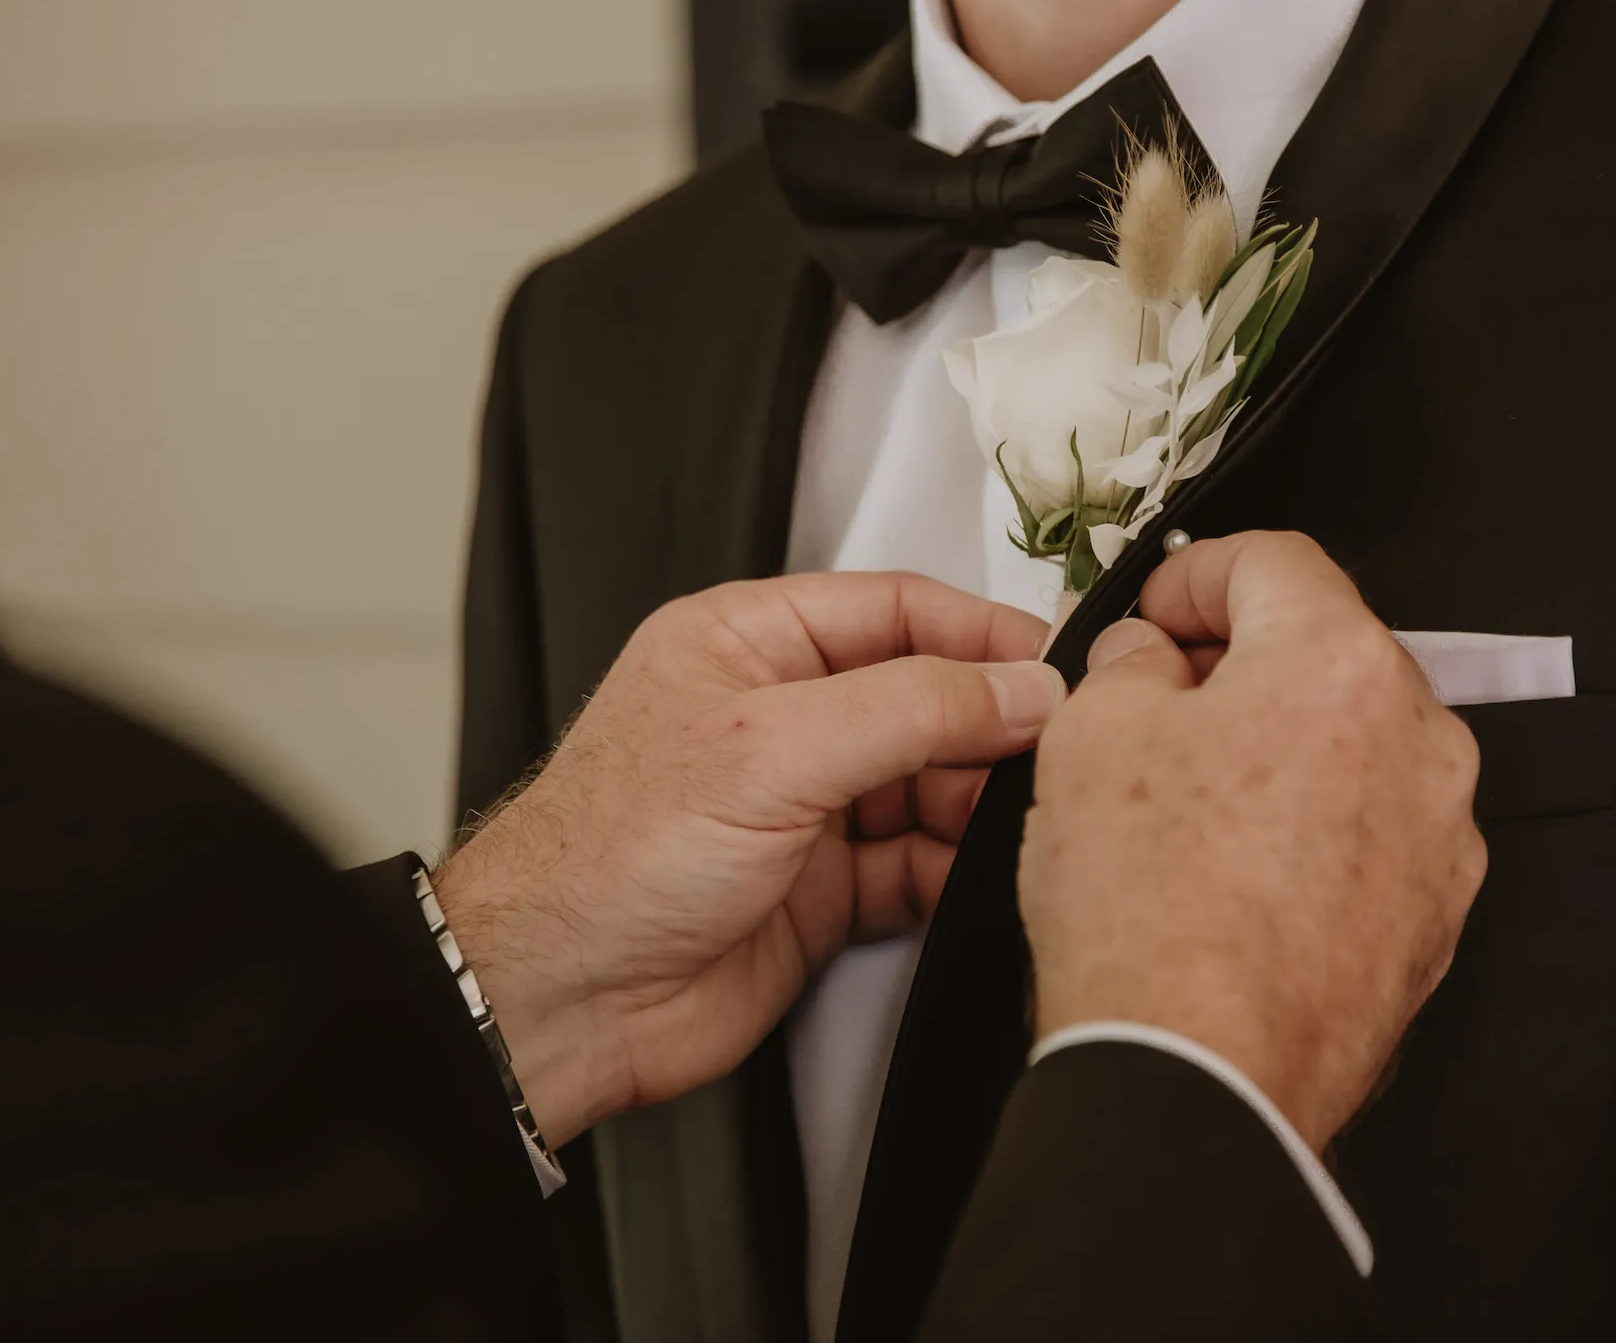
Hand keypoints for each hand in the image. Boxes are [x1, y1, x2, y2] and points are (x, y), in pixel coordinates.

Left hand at [432, 572, 1059, 1147]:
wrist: (560, 1004)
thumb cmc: (610, 860)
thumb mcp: (772, 750)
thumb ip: (912, 709)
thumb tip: (1020, 686)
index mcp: (748, 644)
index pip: (896, 609)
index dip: (981, 633)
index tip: (1055, 666)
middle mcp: (781, 718)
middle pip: (926, 698)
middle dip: (990, 726)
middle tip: (1055, 753)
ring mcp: (805, 807)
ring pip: (932, 785)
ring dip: (979, 802)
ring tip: (1020, 820)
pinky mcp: (824, 892)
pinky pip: (920, 865)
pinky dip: (956, 872)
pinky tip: (978, 878)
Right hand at [1024, 532, 1483, 1149]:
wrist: (1199, 1077)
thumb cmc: (1153, 917)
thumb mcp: (1090, 733)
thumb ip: (1131, 662)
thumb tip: (1152, 659)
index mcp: (1342, 665)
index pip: (1274, 560)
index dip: (1195, 572)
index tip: (1160, 609)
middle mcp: (1419, 741)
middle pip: (1324, 654)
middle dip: (1239, 666)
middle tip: (1158, 704)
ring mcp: (1440, 837)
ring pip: (1352, 749)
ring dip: (1278, 752)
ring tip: (1187, 809)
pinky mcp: (1433, 918)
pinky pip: (1369, 836)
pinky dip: (1310, 834)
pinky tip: (1234, 876)